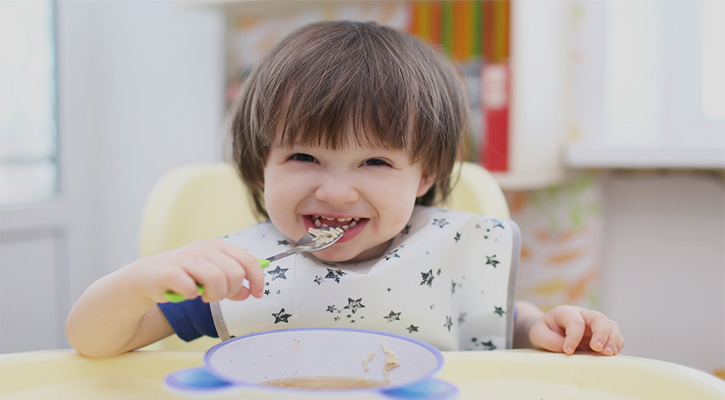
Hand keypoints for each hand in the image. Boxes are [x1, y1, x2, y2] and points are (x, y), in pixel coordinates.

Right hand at [134, 239, 265, 302]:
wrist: (147, 276)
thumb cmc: (184, 276)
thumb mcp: (213, 276)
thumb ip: (233, 284)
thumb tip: (251, 292)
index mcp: (218, 247)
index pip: (248, 260)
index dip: (257, 280)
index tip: (257, 294)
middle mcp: (204, 249)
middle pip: (235, 274)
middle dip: (231, 291)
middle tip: (217, 296)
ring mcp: (186, 258)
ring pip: (217, 281)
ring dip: (214, 295)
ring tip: (204, 296)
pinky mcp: (169, 271)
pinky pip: (191, 288)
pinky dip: (192, 296)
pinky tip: (187, 294)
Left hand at [528, 305, 622, 355]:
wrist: (548, 332)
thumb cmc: (544, 331)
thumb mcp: (539, 334)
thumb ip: (549, 339)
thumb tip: (567, 348)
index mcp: (566, 312)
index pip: (575, 322)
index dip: (573, 337)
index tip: (567, 351)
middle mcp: (583, 315)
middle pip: (599, 318)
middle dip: (601, 333)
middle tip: (597, 348)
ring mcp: (594, 325)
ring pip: (611, 325)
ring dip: (612, 339)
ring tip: (608, 354)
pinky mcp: (602, 335)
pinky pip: (615, 337)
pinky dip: (617, 344)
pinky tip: (612, 354)